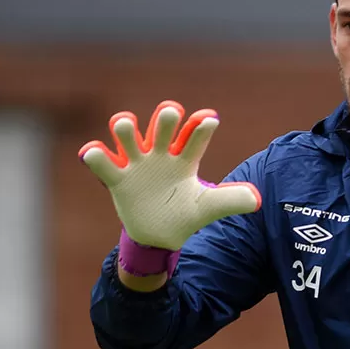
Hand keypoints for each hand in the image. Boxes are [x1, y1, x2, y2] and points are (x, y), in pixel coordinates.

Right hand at [81, 101, 261, 274]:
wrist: (158, 235)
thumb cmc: (184, 212)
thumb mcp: (207, 208)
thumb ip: (230, 200)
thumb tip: (257, 199)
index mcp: (185, 158)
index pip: (194, 137)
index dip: (200, 128)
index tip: (210, 120)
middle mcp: (161, 154)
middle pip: (161, 128)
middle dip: (165, 119)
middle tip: (171, 113)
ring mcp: (137, 164)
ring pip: (128, 137)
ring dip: (126, 129)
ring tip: (127, 125)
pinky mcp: (117, 179)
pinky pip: (103, 164)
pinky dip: (96, 156)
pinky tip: (92, 152)